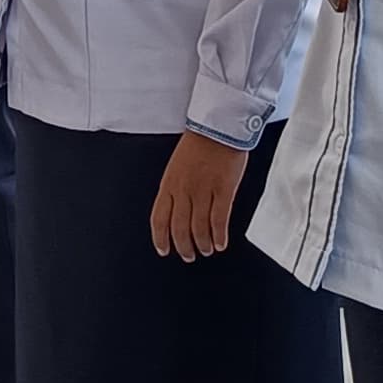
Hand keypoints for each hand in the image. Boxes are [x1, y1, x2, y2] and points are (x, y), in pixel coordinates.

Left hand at [147, 132, 249, 259]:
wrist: (218, 127)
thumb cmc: (199, 144)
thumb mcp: (176, 167)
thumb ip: (175, 189)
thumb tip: (176, 211)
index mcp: (169, 184)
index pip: (159, 219)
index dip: (161, 238)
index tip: (164, 250)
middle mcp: (183, 190)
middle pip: (179, 228)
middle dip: (183, 246)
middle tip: (189, 255)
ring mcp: (203, 191)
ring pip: (199, 228)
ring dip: (203, 243)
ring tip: (207, 250)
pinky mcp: (224, 190)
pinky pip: (219, 219)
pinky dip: (219, 235)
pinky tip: (221, 242)